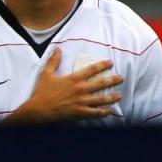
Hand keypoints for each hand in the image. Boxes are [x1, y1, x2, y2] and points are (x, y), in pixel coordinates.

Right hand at [4, 48, 123, 123]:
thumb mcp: (47, 73)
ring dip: (112, 97)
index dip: (102, 65)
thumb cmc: (42, 92)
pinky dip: (104, 112)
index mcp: (74, 79)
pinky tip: (111, 111)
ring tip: (119, 96)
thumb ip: (54, 61)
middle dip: (113, 80)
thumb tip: (58, 48)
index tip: (110, 63)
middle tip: (121, 78)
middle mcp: (80, 89)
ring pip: (101, 99)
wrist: (39, 110)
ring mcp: (81, 102)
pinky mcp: (80, 113)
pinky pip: (95, 113)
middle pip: (101, 83)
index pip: (92, 70)